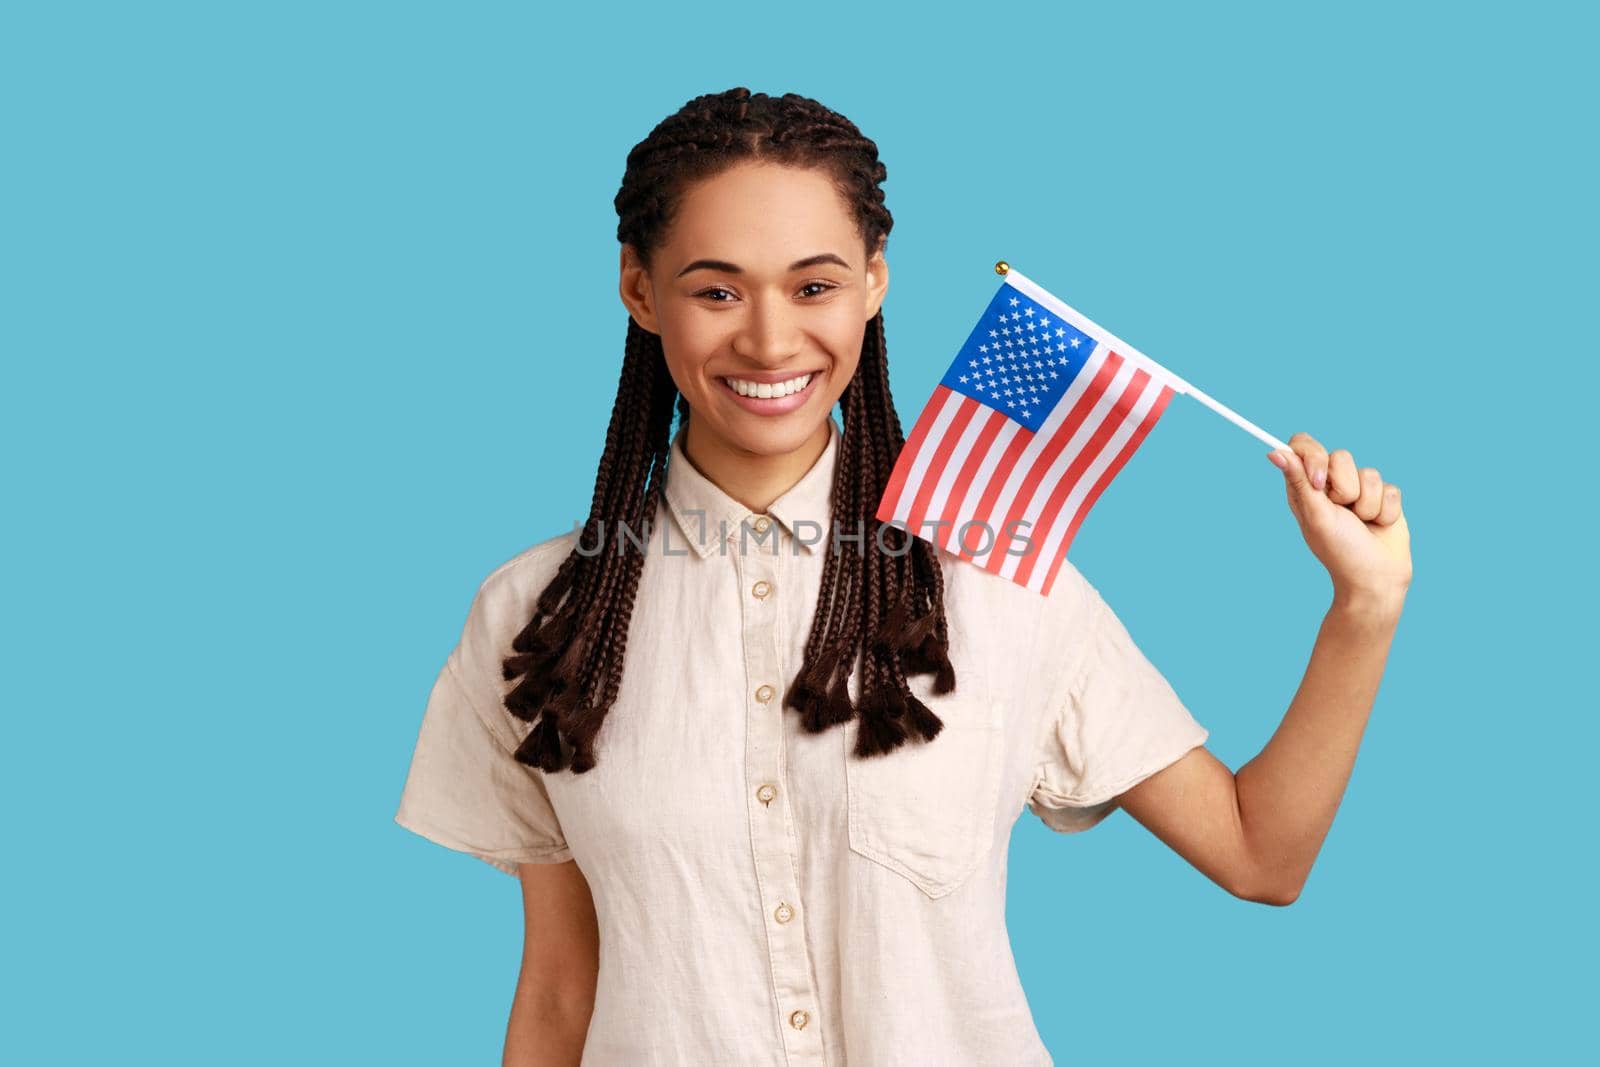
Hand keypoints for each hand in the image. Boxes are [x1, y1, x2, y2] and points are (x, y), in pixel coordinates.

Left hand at [1267, 432, 1411, 607]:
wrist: (1376, 578)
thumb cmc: (1340, 550)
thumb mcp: (1316, 516)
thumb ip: (1299, 481)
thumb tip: (1273, 452)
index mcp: (1305, 488)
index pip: (1302, 446)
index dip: (1313, 455)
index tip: (1319, 480)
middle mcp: (1331, 485)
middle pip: (1340, 455)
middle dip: (1345, 487)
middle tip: (1343, 510)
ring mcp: (1359, 490)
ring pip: (1369, 472)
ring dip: (1367, 503)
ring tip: (1362, 523)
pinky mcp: (1384, 497)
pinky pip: (1390, 486)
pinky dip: (1385, 510)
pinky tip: (1379, 525)